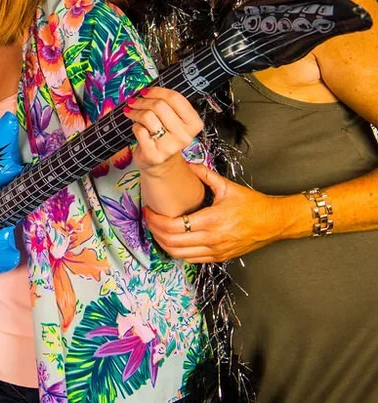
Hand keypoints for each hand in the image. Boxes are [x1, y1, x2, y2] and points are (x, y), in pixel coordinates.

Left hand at [123, 86, 202, 174]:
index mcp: (194, 123)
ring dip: (135, 111)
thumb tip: (147, 90)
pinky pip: (139, 130)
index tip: (145, 91)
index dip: (157, 91)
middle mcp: (185, 136)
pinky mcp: (154, 154)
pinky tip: (137, 127)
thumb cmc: (165, 137)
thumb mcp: (173, 121)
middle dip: (142, 101)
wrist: (161, 165)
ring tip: (130, 111)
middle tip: (134, 101)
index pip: (175, 98)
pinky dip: (135, 126)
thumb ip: (167, 105)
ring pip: (148, 117)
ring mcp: (170, 147)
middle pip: (160, 106)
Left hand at [144, 164, 291, 261]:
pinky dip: (176, 251)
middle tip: (148, 219)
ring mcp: (216, 251)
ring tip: (156, 229)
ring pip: (179, 254)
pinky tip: (171, 240)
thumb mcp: (227, 186)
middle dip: (154, 230)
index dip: (155, 219)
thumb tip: (186, 164)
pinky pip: (191, 259)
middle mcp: (212, 239)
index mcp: (212, 220)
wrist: (275, 222)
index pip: (173, 226)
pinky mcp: (219, 257)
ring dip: (162, 243)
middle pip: (171, 242)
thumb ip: (203, 174)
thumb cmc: (253, 204)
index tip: (148, 210)